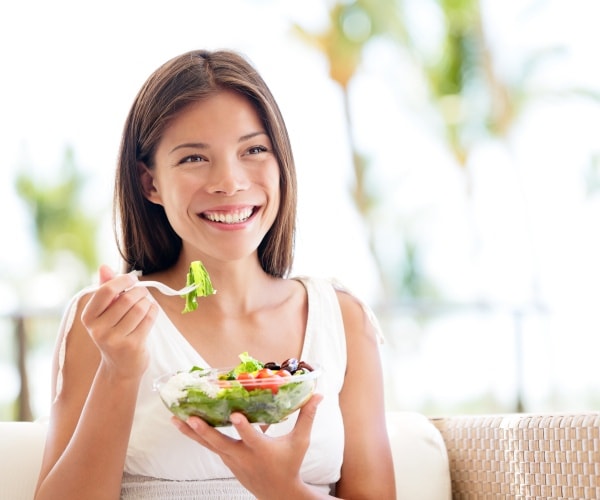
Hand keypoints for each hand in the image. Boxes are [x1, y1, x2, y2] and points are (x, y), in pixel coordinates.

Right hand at [81, 265, 157, 379]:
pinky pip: (149, 319)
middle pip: (127, 299)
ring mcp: (115, 340)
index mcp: (88, 318)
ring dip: (147, 302)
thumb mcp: (104, 312)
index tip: (131, 279)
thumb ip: (105, 288)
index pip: (105, 291)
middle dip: (139, 291)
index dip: (122, 281)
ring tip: (146, 304)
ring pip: (139, 308)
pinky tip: (151, 311)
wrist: (120, 366)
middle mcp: (98, 330)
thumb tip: (104, 266)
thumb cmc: (113, 332)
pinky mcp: (132, 346)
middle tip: (142, 292)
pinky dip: (153, 311)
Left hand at [173, 394, 323, 498]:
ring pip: (209, 445)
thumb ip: (307, 417)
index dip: (244, 427)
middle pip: (221, 443)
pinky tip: (185, 424)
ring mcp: (232, 460)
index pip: (252, 438)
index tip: (236, 415)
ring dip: (192, 433)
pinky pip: (210, 447)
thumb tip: (318, 394)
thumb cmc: (290, 463)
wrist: (277, 493)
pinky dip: (198, 436)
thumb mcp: (301, 442)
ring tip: (175, 419)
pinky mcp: (227, 460)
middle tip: (190, 418)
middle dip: (204, 431)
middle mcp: (243, 456)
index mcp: (262, 451)